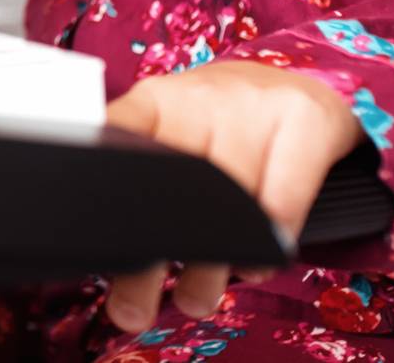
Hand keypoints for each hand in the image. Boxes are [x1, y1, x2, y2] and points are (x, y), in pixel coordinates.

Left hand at [102, 60, 362, 332]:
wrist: (300, 85)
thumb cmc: (220, 124)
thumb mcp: (172, 131)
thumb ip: (143, 174)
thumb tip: (105, 245)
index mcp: (154, 99)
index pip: (114, 130)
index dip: (98, 178)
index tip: (88, 233)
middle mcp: (200, 96)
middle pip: (169, 183)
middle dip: (148, 255)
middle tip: (130, 308)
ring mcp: (254, 104)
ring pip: (228, 195)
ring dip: (209, 263)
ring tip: (193, 300)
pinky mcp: (306, 119)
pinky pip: (282, 196)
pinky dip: (264, 242)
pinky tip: (251, 266)